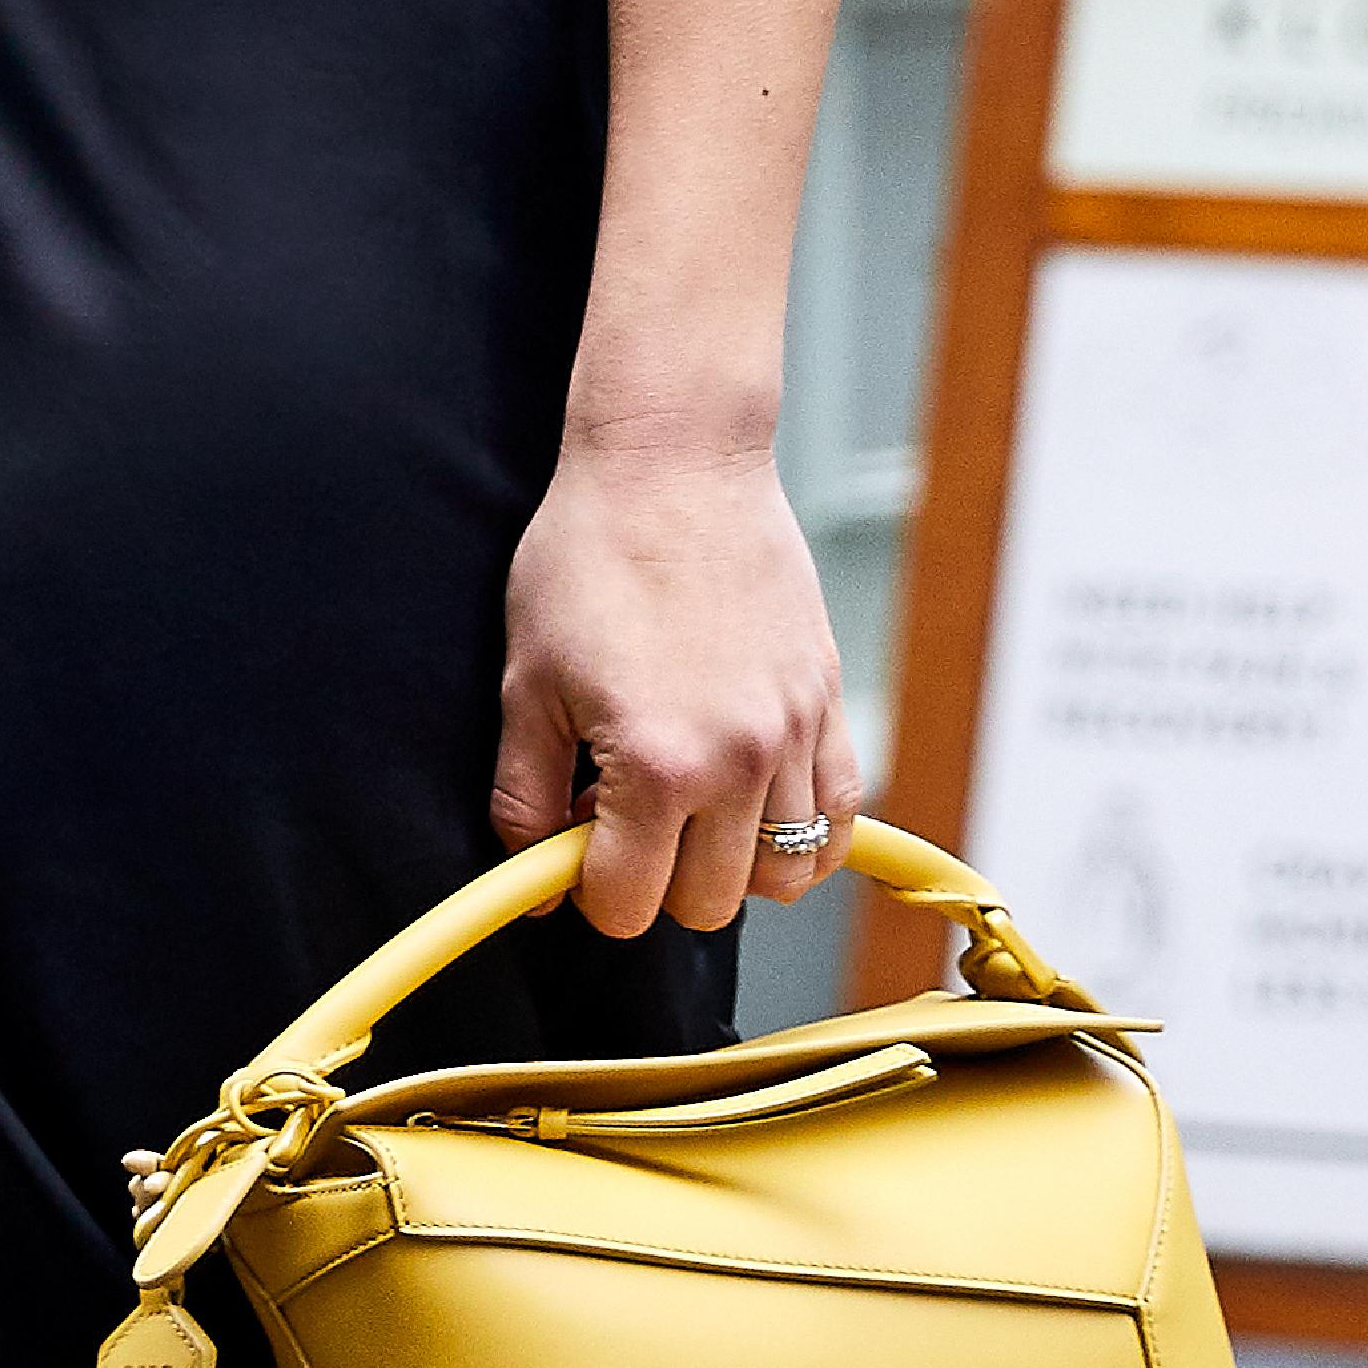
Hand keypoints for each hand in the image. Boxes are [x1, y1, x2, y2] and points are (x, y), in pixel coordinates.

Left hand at [491, 436, 860, 939]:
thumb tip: (531, 886)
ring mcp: (795, 733)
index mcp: (658, 764)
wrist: (672, 461)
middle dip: (653, 882)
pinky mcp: (827, 701)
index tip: (572, 847)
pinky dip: (805, 839)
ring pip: (782, 875)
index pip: (627, 905)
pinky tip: (755, 812)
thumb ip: (525, 797)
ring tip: (686, 813)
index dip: (586, 891)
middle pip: (706, 905)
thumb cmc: (587, 556)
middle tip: (620, 821)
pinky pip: (842, 817)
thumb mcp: (525, 682)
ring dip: (726, 866)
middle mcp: (740, 762)